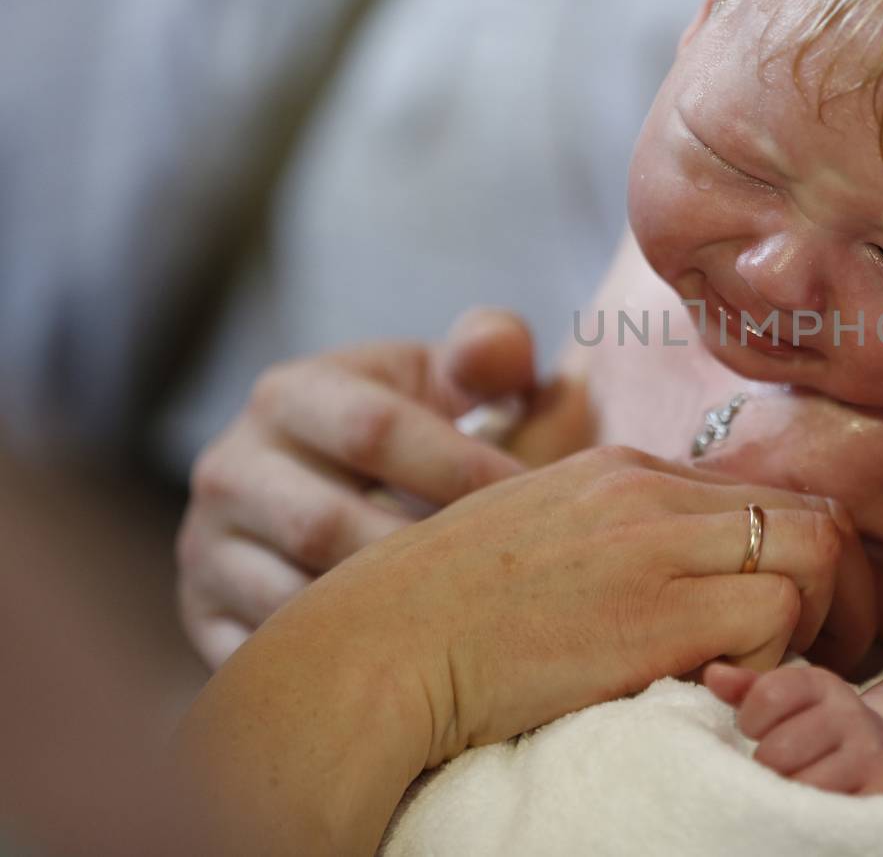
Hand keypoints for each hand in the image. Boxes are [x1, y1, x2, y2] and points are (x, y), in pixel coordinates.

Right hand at [177, 306, 534, 667]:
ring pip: (291, 602)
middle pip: (327, 526)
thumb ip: (490, 349)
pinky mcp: (203, 621)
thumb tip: (493, 350)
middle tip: (508, 583)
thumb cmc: (430, 431)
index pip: (375, 431)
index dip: (462, 469)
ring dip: (383, 625)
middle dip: (426, 560)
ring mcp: (205, 549)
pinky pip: (263, 661)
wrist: (349, 492)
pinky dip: (335, 673)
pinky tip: (414, 675)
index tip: (536, 503)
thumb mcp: (456, 378)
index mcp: (291, 394)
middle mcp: (229, 468)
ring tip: (470, 632)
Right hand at [178, 446, 870, 854]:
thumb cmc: (445, 613)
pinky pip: (772, 618)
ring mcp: (653, 545)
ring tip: (792, 675)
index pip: (765, 492)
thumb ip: (613, 535)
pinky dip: (775, 659)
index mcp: (623, 470)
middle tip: (832, 649)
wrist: (375, 650)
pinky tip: (729, 688)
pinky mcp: (652, 613)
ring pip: (815, 554)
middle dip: (844, 587)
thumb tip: (683, 575)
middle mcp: (648, 490)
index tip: (804, 614)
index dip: (804, 557)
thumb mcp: (537, 537)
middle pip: (812, 513)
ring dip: (823, 624)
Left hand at [705, 663, 882, 794]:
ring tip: (794, 784)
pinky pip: (826, 810)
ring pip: (801, 784)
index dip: (750, 720)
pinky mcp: (880, 789)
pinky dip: (810, 812)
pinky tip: (811, 802)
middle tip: (777, 765)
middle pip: (778, 750)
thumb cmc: (816, 726)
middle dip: (767, 765)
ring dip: (787, 792)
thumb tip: (713, 674)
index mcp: (822, 684)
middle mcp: (849, 713)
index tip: (754, 730)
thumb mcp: (788, 699)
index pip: (768, 696)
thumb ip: (748, 688)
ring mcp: (868, 753)